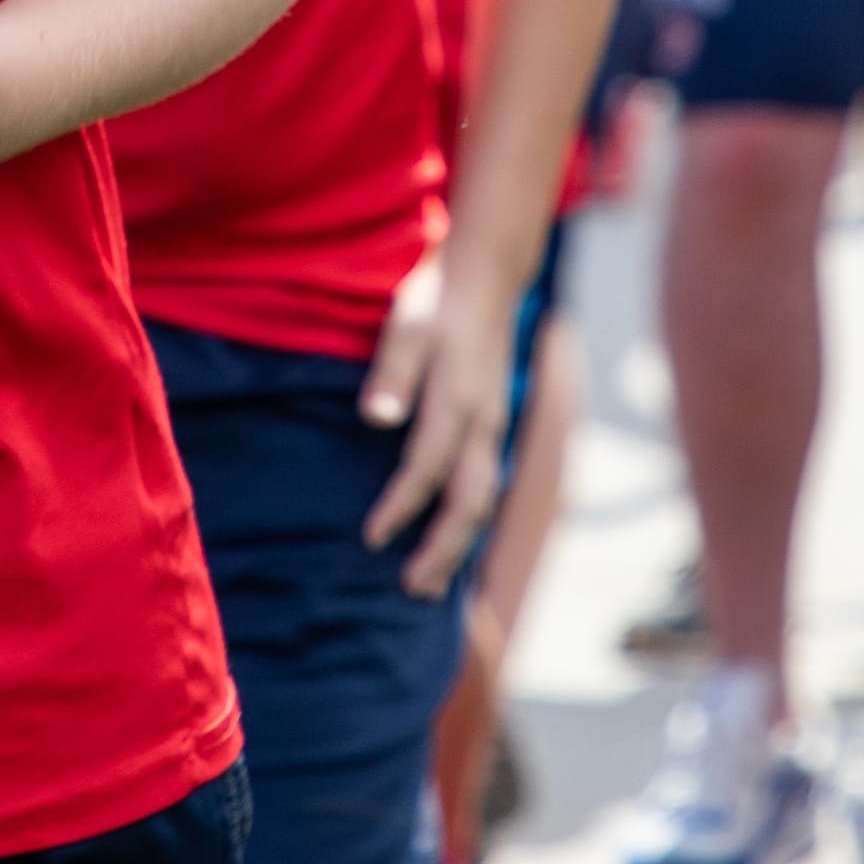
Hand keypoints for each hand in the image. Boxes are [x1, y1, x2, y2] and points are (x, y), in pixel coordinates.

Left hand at [356, 249, 518, 597]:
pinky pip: (485, 484)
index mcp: (458, 403)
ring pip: (482, 499)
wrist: (485, 275)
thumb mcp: (407, 326)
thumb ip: (393, 372)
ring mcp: (493, 425)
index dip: (399, 508)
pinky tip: (451, 537)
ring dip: (459, 544)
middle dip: (442, 550)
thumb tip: (374, 417)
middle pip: (468, 503)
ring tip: (432, 583)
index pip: (426, 471)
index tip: (370, 538)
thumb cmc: (437, 300)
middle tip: (412, 588)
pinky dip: (468, 520)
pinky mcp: (493, 423)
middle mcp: (483, 423)